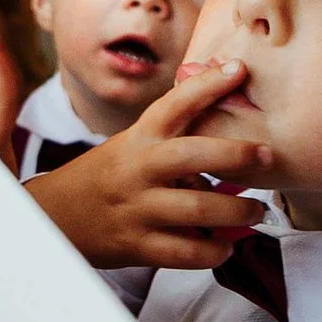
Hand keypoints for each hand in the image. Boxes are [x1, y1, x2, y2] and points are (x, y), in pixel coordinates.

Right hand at [23, 59, 272, 268]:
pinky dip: (212, 251)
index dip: (208, 85)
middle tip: (267, 155)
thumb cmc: (104, 177)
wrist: (54, 217)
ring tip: (254, 211)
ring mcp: (137, 209)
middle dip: (237, 154)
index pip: (174, 104)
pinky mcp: (137, 245)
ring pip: (197, 210)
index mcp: (138, 139)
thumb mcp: (130, 145)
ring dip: (236, 211)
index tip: (240, 69)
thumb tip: (228, 116)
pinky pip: (185, 252)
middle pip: (193, 155)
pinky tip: (224, 246)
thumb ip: (172, 135)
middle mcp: (138, 170)